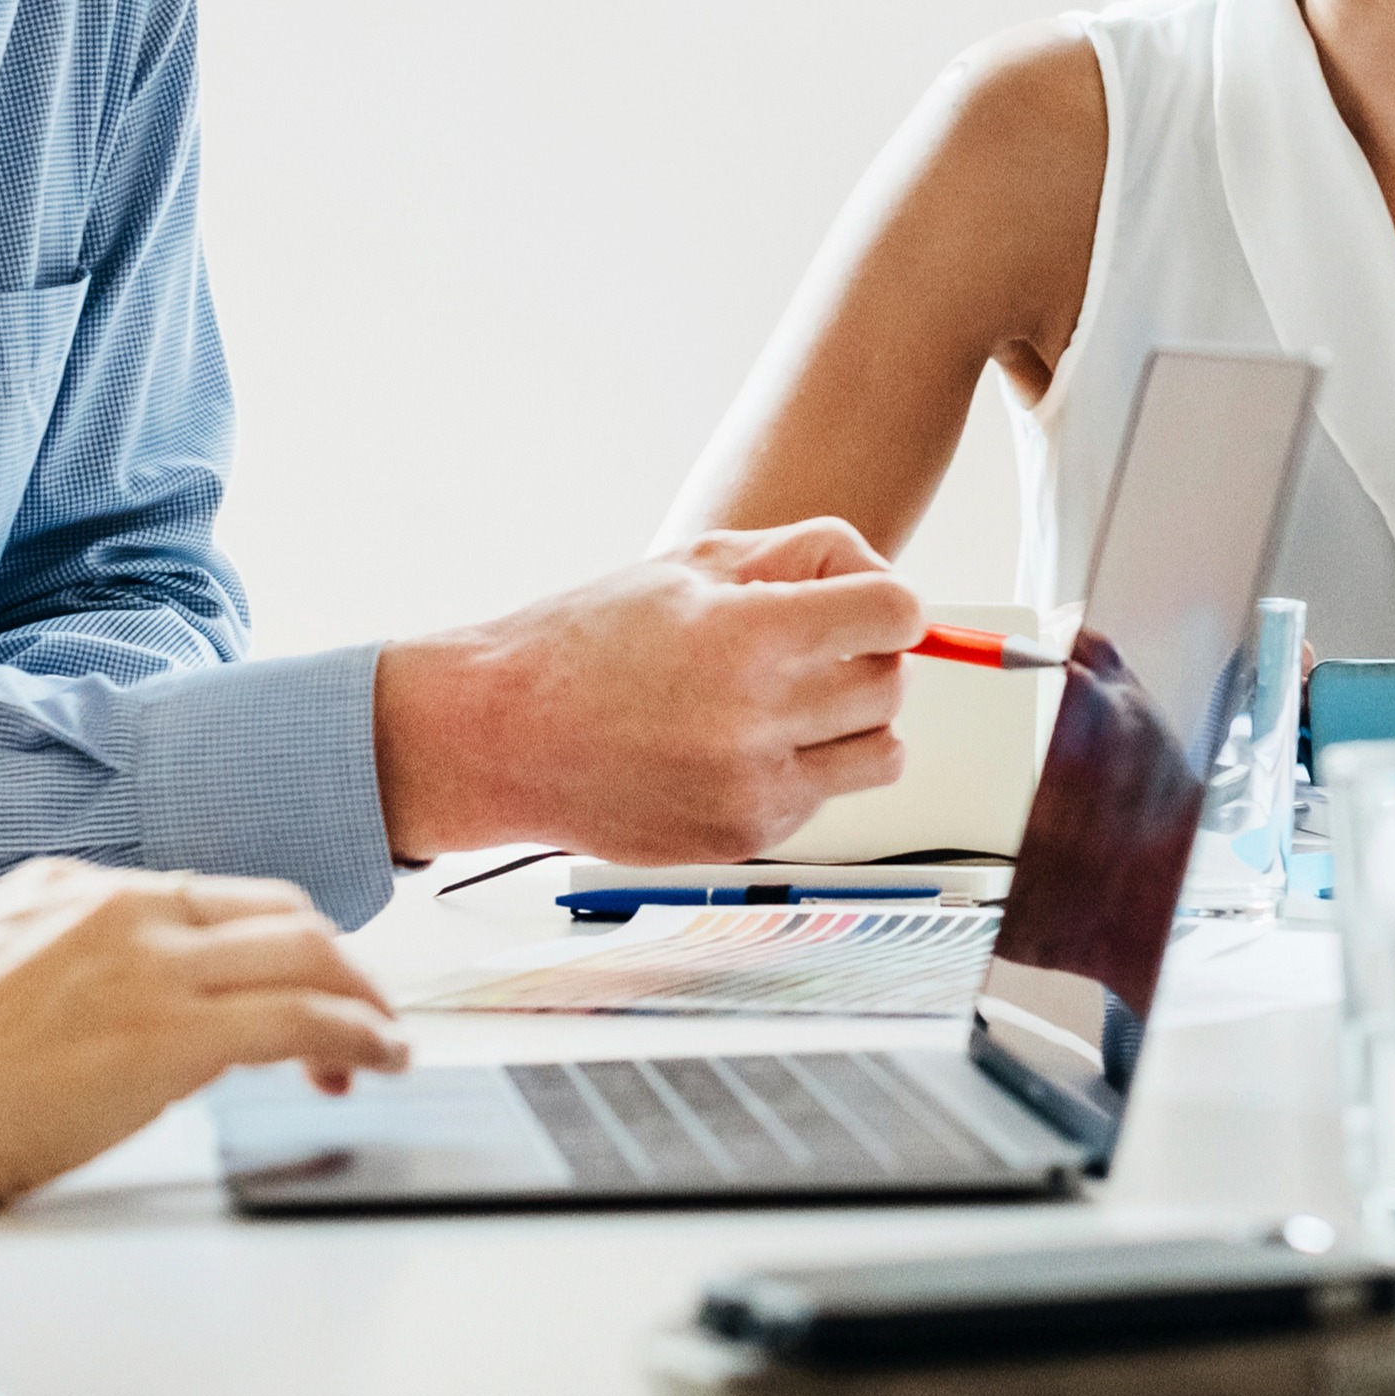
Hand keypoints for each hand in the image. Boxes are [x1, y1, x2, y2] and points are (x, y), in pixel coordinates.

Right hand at [0, 857, 403, 1218]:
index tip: (297, 980)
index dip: (274, 942)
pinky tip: (373, 1061)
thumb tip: (117, 994)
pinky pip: (304, 1019)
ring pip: (308, 955)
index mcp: (74, 888)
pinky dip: (359, 1037)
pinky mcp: (172, 1035)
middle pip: (279, 914)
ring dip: (362, 1002)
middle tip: (360, 1012)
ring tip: (382, 1044)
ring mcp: (151, 967)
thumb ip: (61, 957)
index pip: (215, 897)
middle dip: (336, 963)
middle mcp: (123, 910)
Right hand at [373, 518, 926, 862]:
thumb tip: (883, 580)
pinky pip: (824, 797)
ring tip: (786, 698)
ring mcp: (753, 791)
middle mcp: (757, 721)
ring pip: (881, 752)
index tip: (862, 607)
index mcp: (748, 638)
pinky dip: (804, 768)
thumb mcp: (692, 566)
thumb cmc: (586, 641)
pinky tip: (739, 744)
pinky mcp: (743, 838)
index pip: (896, 614)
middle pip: (892, 684)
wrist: (499, 736)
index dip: (887, 602)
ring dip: (853, 721)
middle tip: (811, 646)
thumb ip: (800, 557)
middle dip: (867, 656)